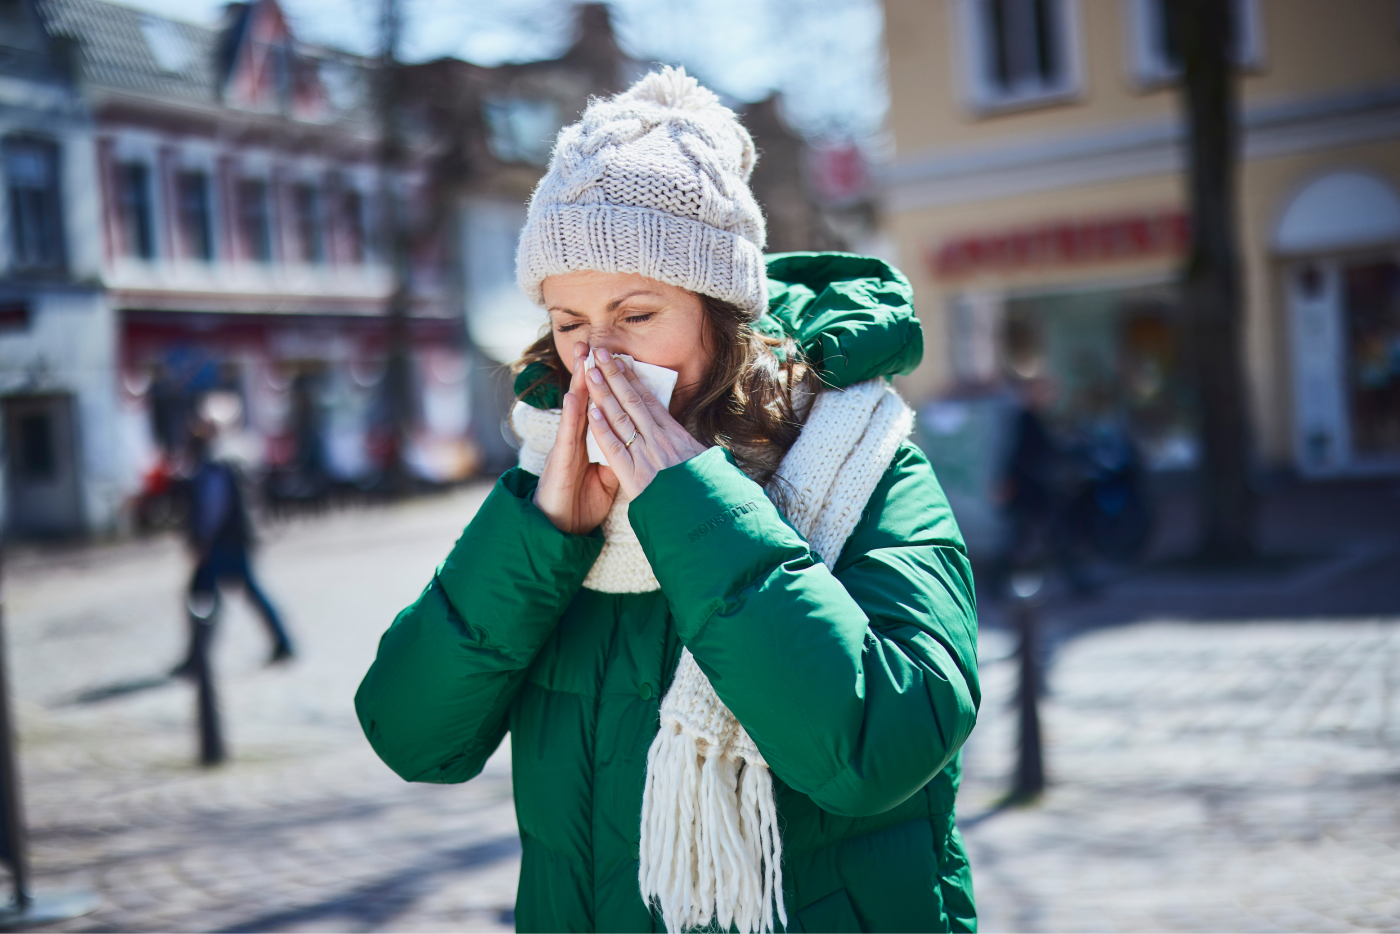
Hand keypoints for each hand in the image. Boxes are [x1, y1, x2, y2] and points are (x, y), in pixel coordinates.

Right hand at [532, 342, 620, 533]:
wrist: (556, 529)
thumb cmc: (579, 504)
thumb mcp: (605, 480)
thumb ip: (617, 459)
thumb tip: (633, 447)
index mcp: (587, 442)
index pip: (598, 406)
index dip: (604, 383)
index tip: (611, 358)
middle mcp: (575, 440)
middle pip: (584, 400)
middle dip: (588, 371)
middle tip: (590, 343)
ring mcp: (566, 449)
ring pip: (574, 411)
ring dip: (579, 384)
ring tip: (583, 359)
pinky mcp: (561, 463)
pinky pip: (567, 437)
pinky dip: (571, 417)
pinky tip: (574, 397)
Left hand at [583, 347, 707, 500]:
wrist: (707, 514)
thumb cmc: (709, 491)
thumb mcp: (705, 462)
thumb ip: (693, 449)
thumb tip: (696, 444)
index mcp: (674, 434)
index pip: (648, 400)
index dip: (631, 378)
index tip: (619, 361)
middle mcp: (659, 439)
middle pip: (631, 400)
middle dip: (613, 375)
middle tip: (598, 353)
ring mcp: (645, 455)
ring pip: (620, 418)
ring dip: (602, 393)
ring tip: (589, 372)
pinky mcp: (634, 475)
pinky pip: (615, 448)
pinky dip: (602, 429)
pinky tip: (590, 411)